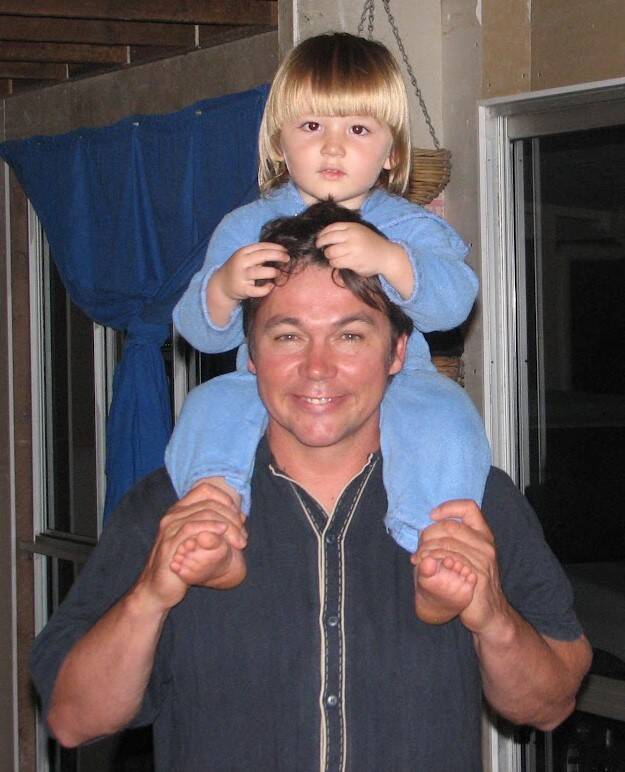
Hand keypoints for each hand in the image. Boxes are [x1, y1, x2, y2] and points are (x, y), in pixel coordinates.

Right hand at [136, 482, 246, 609]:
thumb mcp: (202, 541)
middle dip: (232, 517)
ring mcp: (169, 528)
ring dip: (227, 525)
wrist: (158, 588)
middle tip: (243, 537)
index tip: (240, 517)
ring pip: (204, 514)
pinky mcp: (170, 543)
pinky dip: (211, 528)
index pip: (205, 490)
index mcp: (179, 510)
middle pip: (209, 503)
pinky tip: (223, 534)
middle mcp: (172, 515)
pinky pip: (192, 528)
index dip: (226, 499)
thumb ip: (219, 527)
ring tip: (239, 541)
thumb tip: (242, 516)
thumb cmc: (183, 564)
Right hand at [207, 242, 288, 325]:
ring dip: (272, 272)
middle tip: (287, 258)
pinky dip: (266, 288)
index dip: (276, 247)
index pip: (261, 246)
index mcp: (243, 252)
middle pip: (262, 256)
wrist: (221, 285)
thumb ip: (259, 255)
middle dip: (277, 256)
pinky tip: (270, 286)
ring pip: (259, 272)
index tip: (286, 250)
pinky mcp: (242, 290)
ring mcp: (241, 276)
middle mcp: (241, 262)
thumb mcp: (246, 259)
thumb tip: (281, 253)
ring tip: (278, 273)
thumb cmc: (239, 270)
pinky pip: (257, 290)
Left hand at [316, 222, 412, 297]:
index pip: (331, 228)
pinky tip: (337, 263)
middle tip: (321, 248)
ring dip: (328, 255)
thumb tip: (325, 235)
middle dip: (321, 244)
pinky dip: (334, 263)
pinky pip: (336, 262)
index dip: (322, 233)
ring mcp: (353, 249)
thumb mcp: (360, 232)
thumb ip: (346, 231)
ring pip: (330, 252)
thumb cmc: (371, 244)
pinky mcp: (353, 261)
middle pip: (328, 239)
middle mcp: (352, 236)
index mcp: (353, 227)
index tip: (319, 238)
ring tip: (332, 257)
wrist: (386, 256)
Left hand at [410, 500, 508, 634]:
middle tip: (418, 548)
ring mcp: (483, 559)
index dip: (448, 507)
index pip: (469, 507)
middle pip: (451, 525)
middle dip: (429, 534)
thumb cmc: (471, 582)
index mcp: (483, 535)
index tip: (432, 516)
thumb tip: (424, 529)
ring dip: (426, 550)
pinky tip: (425, 566)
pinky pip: (450, 560)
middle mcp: (485, 544)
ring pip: (447, 543)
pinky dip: (432, 561)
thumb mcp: (465, 557)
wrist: (489, 613)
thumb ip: (451, 541)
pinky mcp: (477, 575)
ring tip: (417, 559)